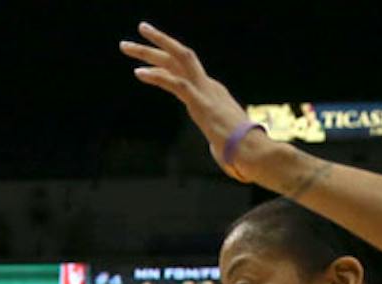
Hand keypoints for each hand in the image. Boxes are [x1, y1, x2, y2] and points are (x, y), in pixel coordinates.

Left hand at [119, 23, 260, 180]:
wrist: (254, 151)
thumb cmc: (241, 152)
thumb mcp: (225, 143)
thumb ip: (219, 144)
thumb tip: (223, 156)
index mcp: (212, 92)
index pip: (186, 69)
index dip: (165, 61)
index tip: (146, 60)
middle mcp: (208, 86)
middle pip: (179, 56)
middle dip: (157, 43)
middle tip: (139, 28)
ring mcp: (204, 91)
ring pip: (175, 61)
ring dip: (150, 51)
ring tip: (127, 45)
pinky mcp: (200, 103)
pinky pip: (176, 84)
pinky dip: (156, 77)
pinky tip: (138, 72)